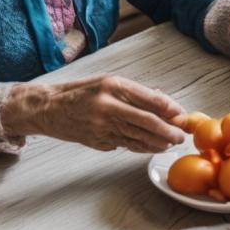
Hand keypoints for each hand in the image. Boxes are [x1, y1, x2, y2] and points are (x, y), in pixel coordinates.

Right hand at [0, 75, 184, 152]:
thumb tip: (162, 99)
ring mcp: (103, 126)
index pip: (149, 98)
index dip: (169, 108)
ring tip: (170, 143)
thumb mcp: (105, 82)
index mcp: (112, 85)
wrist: (48, 108)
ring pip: (140, 138)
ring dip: (159, 142)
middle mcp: (108, 106)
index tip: (181, 114)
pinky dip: (141, 147)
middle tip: (181, 135)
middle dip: (169, 130)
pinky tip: (151, 147)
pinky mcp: (98, 142)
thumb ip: (132, 91)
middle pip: (148, 121)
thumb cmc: (79, 92)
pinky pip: (126, 145)